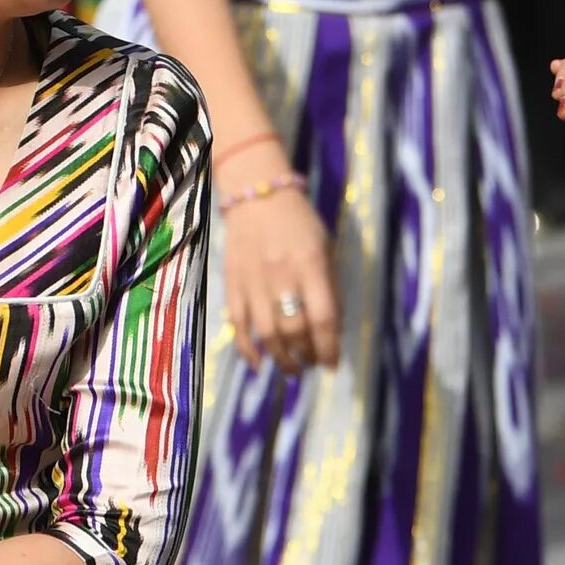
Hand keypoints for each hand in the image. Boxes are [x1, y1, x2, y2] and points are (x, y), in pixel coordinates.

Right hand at [222, 180, 337, 371]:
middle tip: (311, 363)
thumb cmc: (299, 222)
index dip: (329, 347)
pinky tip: (258, 364)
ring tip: (292, 368)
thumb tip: (332, 330)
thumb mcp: (325, 247)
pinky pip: (238, 325)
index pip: (323, 317)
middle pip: (294, 329)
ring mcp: (253, 281)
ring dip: (281, 358)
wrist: (256, 196)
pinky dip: (247, 349)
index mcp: (310, 263)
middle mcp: (281, 275)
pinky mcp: (232, 284)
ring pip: (267, 333)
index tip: (332, 364)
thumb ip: (330, 286)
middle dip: (306, 355)